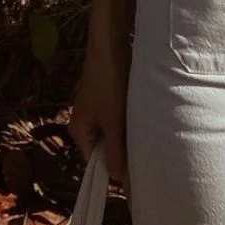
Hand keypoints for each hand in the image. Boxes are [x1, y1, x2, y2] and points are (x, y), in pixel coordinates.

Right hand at [67, 28, 131, 187]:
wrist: (110, 45)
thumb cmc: (110, 83)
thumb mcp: (114, 121)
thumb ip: (116, 150)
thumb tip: (117, 179)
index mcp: (79, 131)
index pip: (95, 162)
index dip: (113, 169)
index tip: (135, 175)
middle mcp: (84, 123)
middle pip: (105, 148)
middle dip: (123, 151)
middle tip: (145, 155)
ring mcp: (95, 111)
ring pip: (114, 134)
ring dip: (127, 135)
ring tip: (145, 137)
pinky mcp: (106, 100)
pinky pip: (117, 120)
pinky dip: (129, 122)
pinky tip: (143, 120)